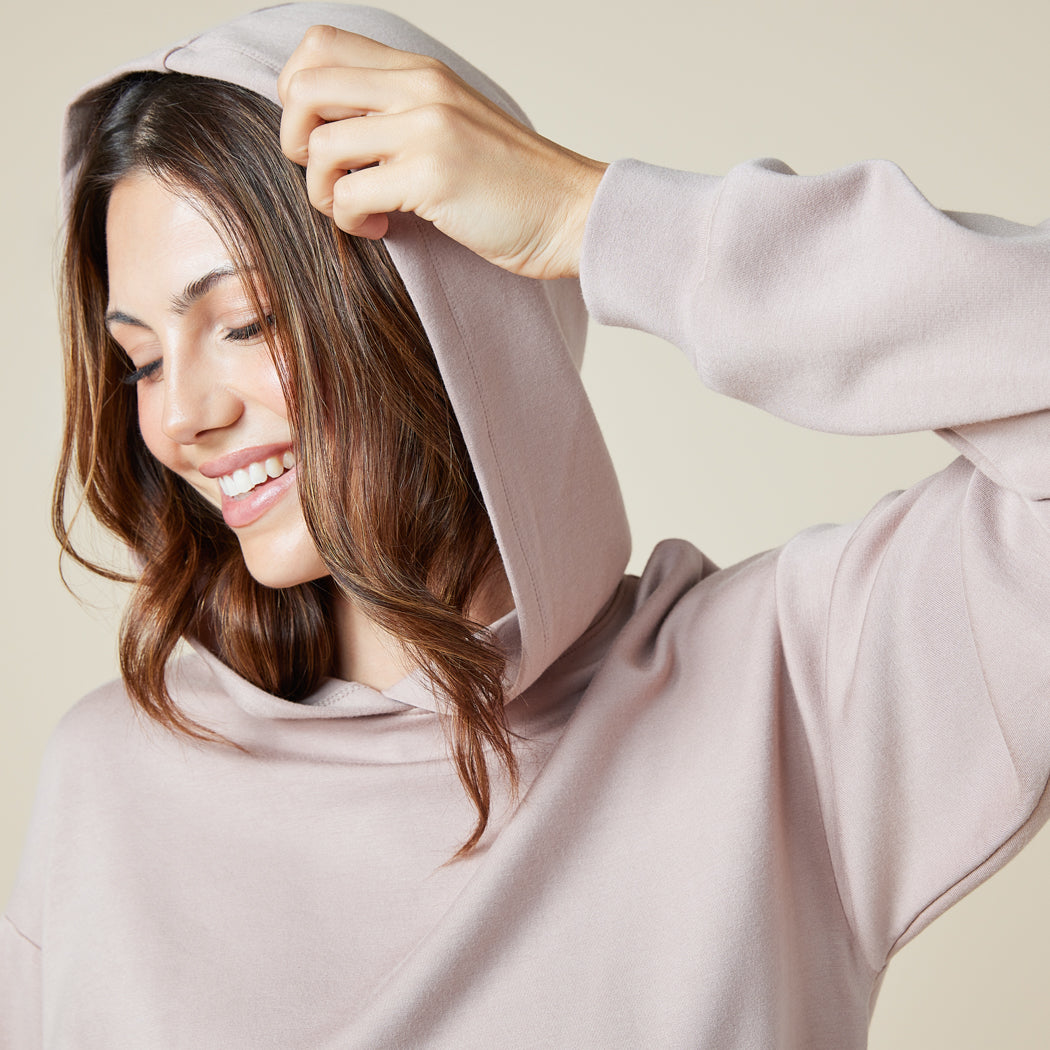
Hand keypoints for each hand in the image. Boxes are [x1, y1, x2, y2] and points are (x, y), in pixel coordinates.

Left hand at [277, 25, 606, 279]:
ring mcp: (426, 129)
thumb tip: (335, 133)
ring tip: (358, 210)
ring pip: (319, 146)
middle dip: (293, 139)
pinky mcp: (432, 175)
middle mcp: (419, 88)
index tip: (321, 137)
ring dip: (321, 191)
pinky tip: (380, 228)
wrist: (570, 213)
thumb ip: (402, 113)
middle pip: (304, 87)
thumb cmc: (513, 184)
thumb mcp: (454, 125)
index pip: (321, 47)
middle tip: (325, 176)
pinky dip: (350, 219)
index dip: (297, 92)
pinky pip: (348, 193)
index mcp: (421, 72)